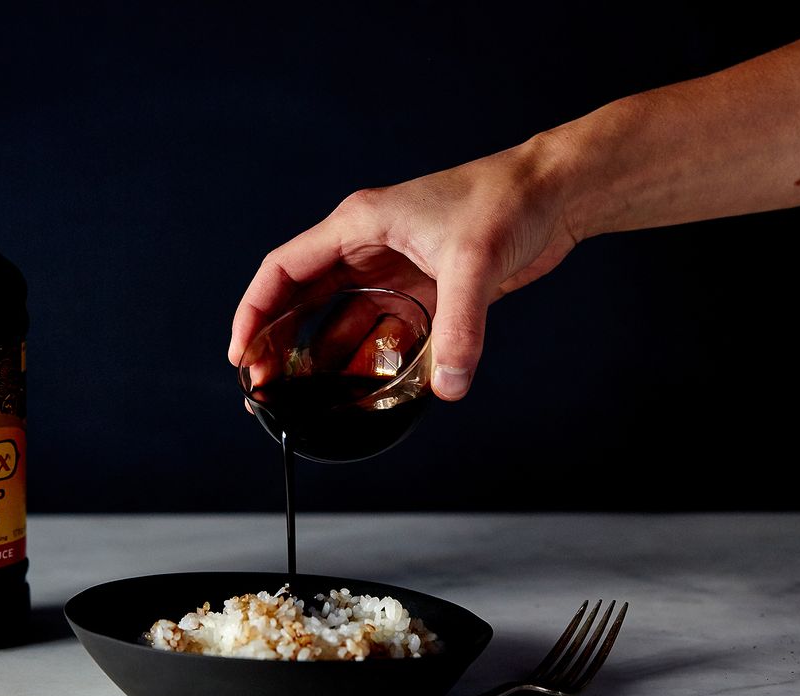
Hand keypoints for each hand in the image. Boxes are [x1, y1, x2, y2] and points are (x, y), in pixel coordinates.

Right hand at [229, 136, 578, 400]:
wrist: (558, 191)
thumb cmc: (508, 199)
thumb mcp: (475, 261)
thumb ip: (459, 327)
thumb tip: (447, 386)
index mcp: (357, 225)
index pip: (284, 270)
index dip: (254, 311)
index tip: (241, 354)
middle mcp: (366, 248)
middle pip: (303, 302)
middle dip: (280, 345)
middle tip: (265, 389)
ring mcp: (393, 272)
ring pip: (342, 323)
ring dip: (326, 361)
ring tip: (306, 400)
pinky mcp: (423, 291)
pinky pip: (385, 333)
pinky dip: (373, 360)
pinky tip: (365, 390)